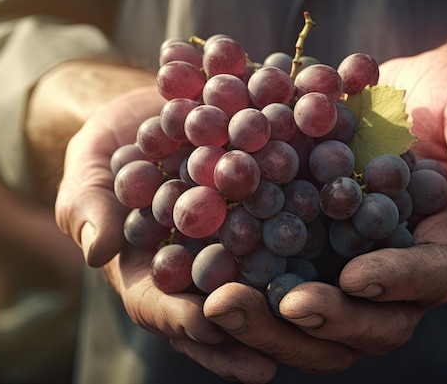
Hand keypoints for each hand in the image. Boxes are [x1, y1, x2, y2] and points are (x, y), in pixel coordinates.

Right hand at [54, 85, 359, 382]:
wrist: (161, 106)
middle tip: (280, 340)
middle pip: (231, 308)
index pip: (166, 309)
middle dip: (254, 325)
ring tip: (332, 306)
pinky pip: (305, 219)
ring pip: (275, 275)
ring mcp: (251, 238)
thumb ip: (88, 208)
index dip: (186, 320)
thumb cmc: (115, 148)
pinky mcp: (283, 202)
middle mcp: (213, 265)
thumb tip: (97, 251)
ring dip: (302, 293)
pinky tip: (358, 219)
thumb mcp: (92, 172)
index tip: (209, 322)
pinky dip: (330, 222)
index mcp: (160, 272)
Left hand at [247, 25, 446, 364]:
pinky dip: (242, 282)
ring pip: (316, 316)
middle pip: (369, 320)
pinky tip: (201, 272)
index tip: (355, 275)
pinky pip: (276, 274)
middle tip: (278, 307)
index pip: (431, 279)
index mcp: (440, 244)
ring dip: (270, 321)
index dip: (397, 282)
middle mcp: (392, 268)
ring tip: (220, 303)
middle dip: (325, 320)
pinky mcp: (304, 242)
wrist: (406, 91)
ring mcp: (344, 261)